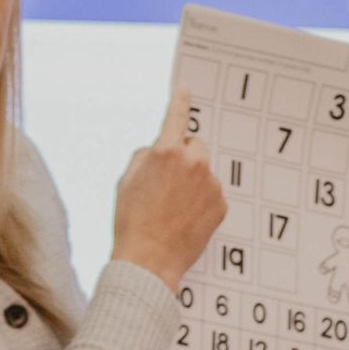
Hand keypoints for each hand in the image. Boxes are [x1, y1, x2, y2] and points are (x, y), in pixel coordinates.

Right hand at [112, 84, 227, 284]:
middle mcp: (194, 163)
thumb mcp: (127, 179)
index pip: (176, 117)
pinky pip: (211, 192)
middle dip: (183, 155)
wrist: (149, 260)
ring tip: (172, 206)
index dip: (180, 102)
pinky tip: (184, 217)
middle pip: (194, 145)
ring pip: (203, 171)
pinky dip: (200, 200)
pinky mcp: (221, 204)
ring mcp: (211, 184)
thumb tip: (160, 149)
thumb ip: (146, 156)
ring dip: (192, 180)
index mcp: (166, 152)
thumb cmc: (132, 219)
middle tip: (166, 180)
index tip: (185, 90)